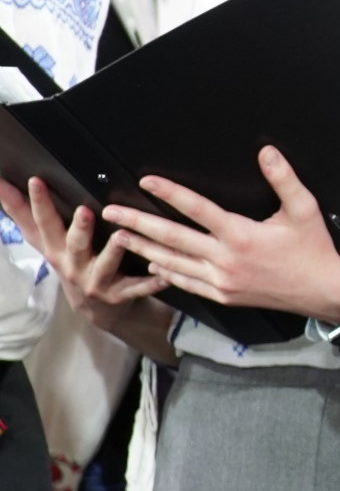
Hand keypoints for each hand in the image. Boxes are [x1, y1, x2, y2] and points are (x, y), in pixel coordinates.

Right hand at [0, 177, 167, 330]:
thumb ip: (24, 214)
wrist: (98, 310)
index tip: (35, 180)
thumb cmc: (72, 264)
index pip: (43, 223)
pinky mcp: (121, 294)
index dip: (38, 203)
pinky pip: (139, 287)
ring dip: (114, 250)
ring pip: (106, 265)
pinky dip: (152, 280)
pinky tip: (163, 273)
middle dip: (78, 228)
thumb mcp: (46, 242)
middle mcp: (74, 265)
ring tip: (122, 235)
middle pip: (74, 244)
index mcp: (56, 250)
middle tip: (84, 211)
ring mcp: (97, 281)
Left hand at [98, 147, 339, 321]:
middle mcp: (225, 259)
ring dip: (144, 248)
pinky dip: (166, 272)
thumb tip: (267, 152)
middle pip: (173, 237)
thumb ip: (284, 179)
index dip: (170, 193)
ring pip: (173, 263)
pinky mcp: (223, 295)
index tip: (147, 181)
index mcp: (242, 235)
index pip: (198, 208)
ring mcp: (221, 280)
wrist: (322, 291)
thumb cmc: (314, 249)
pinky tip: (154, 263)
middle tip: (111, 213)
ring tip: (120, 237)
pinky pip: (187, 284)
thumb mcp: (305, 209)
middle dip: (138, 223)